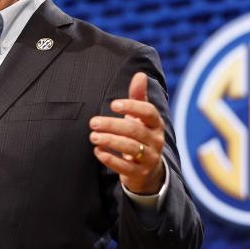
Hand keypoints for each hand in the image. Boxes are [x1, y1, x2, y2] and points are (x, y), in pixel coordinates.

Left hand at [90, 71, 165, 194]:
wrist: (148, 171)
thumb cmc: (140, 136)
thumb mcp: (140, 117)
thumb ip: (138, 97)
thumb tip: (140, 74)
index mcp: (156, 124)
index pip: (148, 112)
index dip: (132, 107)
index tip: (113, 104)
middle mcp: (156, 141)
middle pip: (135, 130)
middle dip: (112, 125)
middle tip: (93, 122)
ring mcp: (149, 158)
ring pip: (130, 148)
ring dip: (110, 141)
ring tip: (93, 136)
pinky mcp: (140, 174)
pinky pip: (125, 167)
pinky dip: (110, 159)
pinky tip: (97, 151)